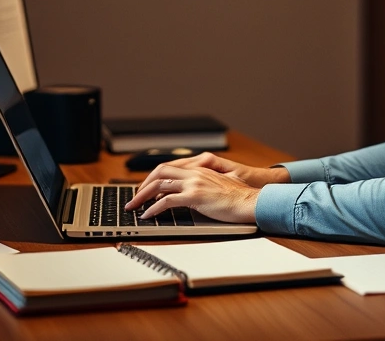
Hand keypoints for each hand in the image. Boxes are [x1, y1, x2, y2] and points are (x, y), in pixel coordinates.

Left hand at [124, 165, 258, 223]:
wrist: (250, 201)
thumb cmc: (238, 198)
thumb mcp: (217, 187)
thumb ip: (201, 186)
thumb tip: (185, 197)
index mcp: (199, 169)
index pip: (169, 168)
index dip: (154, 177)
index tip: (145, 189)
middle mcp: (194, 173)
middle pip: (159, 172)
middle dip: (142, 185)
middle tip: (134, 198)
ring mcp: (194, 183)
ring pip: (159, 185)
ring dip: (141, 196)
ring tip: (134, 207)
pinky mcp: (195, 196)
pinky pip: (167, 201)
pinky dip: (153, 209)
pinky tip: (148, 215)